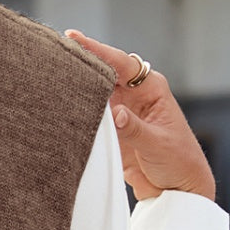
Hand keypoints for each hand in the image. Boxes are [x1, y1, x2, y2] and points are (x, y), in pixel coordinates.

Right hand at [65, 31, 215, 203]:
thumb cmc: (180, 162)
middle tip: (54, 52)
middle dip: (81, 63)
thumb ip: (135, 129)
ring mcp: (121, 115)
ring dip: (76, 90)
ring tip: (49, 78)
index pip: (121, 63)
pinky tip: (59, 110)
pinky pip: (91, 121)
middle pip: (103, 74)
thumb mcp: (159, 145)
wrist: (179, 191)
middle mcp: (134, 97)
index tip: (74, 38)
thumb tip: (115, 113)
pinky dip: (76, 116)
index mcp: (152, 89)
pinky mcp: (112, 134)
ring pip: (94, 96)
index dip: (97, 50)